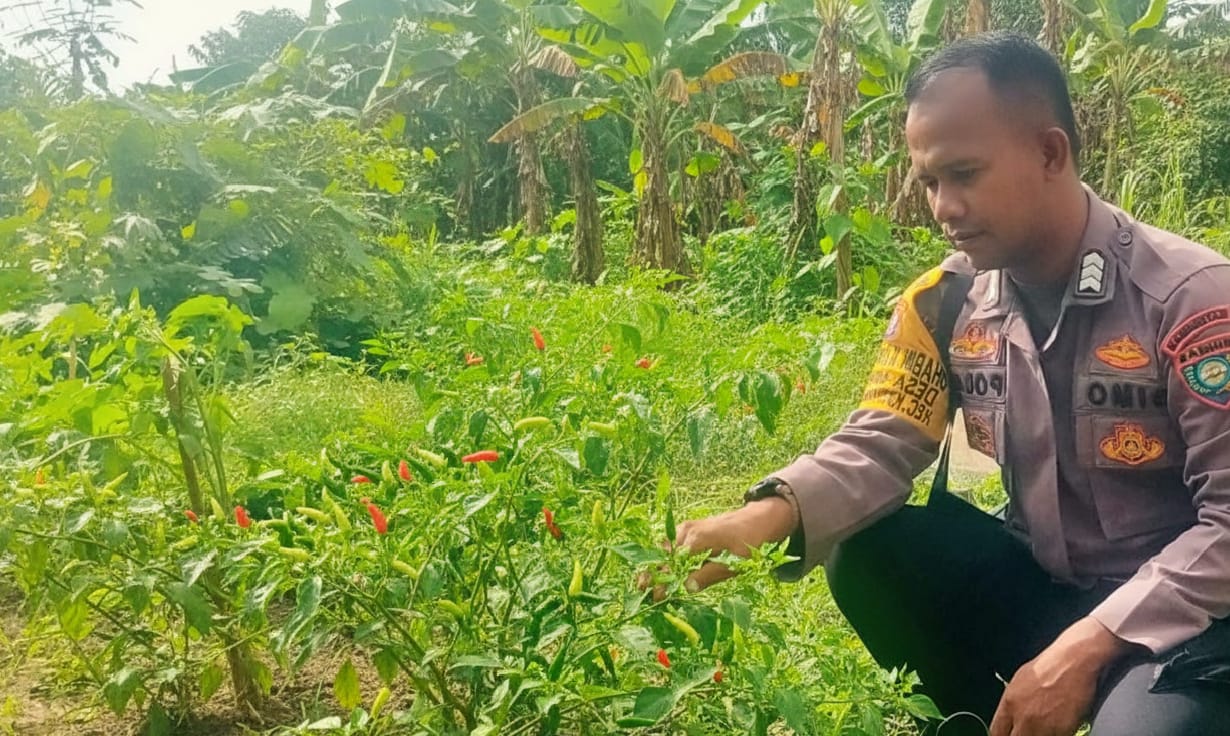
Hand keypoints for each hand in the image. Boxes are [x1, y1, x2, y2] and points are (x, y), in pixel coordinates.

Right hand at [638, 496, 797, 596]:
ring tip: (645, 583)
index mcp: (698, 538)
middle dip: (652, 572)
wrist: (758, 520)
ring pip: (665, 549)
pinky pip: (672, 545)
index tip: (656, 597)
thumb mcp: (734, 563)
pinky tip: (661, 571)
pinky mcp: (689, 529)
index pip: (674, 563)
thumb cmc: (751, 542)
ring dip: (657, 566)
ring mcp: (687, 528)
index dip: (663, 581)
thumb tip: (685, 588)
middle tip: (641, 590)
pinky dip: (665, 558)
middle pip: (664, 554)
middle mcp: (688, 530)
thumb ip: (708, 575)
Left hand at [989, 617, 1134, 735]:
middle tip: (1027, 732)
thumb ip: (1015, 702)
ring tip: (1044, 730)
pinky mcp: (1063, 731)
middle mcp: (1022, 717)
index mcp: (1009, 703)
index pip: (997, 732)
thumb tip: (1013, 716)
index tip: (1009, 735)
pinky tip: (1058, 729)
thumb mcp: (1021, 680)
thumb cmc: (1052, 664)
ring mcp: (1043, 726)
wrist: (1076, 659)